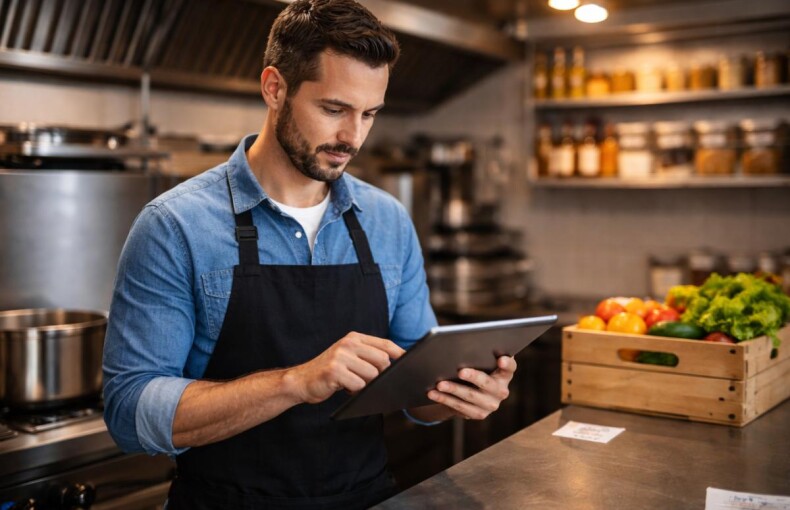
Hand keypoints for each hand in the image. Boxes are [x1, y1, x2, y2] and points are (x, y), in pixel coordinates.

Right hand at [287, 332, 404, 403]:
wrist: (301, 381)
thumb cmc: (330, 372)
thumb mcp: (348, 357)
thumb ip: (368, 356)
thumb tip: (396, 364)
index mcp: (354, 338)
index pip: (385, 344)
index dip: (400, 354)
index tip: (411, 363)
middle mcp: (348, 343)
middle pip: (383, 360)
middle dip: (383, 375)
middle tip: (371, 382)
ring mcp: (341, 356)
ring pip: (373, 374)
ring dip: (368, 385)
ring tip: (354, 384)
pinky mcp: (334, 370)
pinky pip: (359, 384)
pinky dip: (356, 391)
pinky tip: (345, 389)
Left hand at [427, 356, 515, 419]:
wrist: (469, 394)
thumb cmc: (475, 368)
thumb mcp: (480, 361)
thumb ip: (479, 353)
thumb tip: (462, 342)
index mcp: (504, 374)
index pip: (510, 367)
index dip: (507, 363)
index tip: (500, 359)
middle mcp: (501, 391)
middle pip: (487, 383)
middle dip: (473, 377)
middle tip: (460, 371)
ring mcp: (491, 404)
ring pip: (471, 396)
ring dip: (453, 390)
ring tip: (439, 384)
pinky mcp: (479, 414)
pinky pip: (459, 407)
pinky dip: (444, 399)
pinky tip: (432, 393)